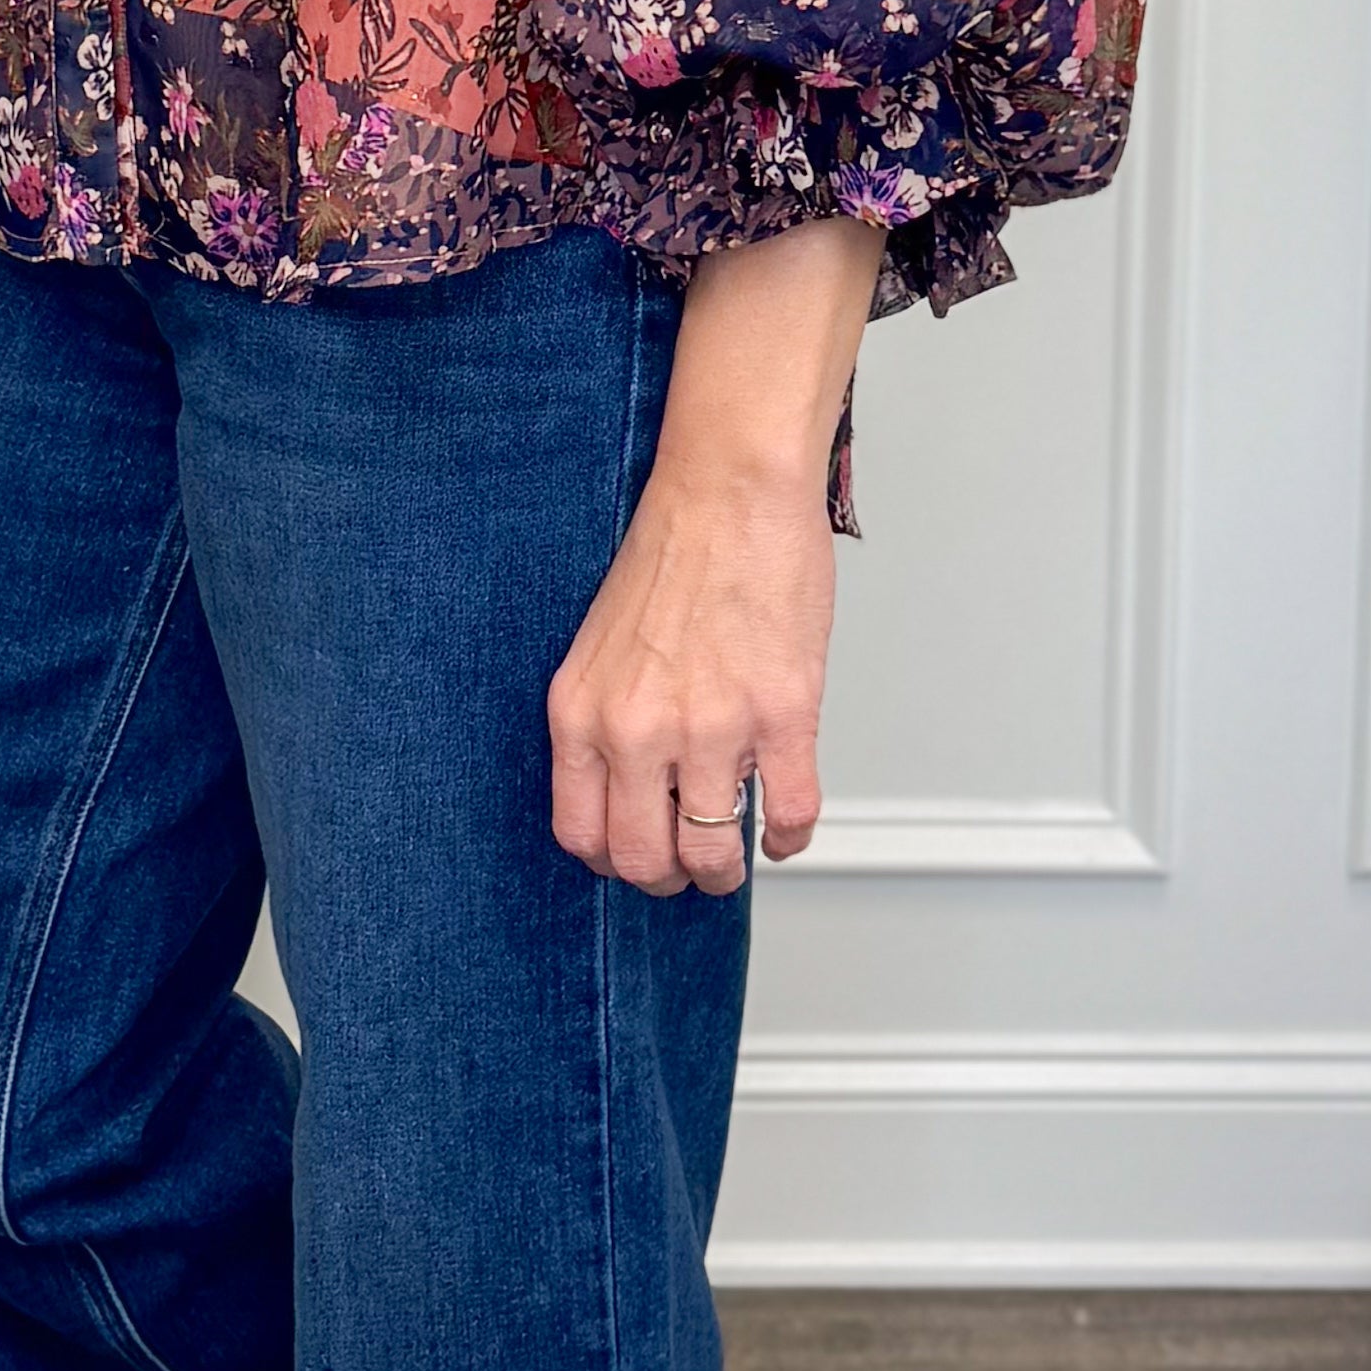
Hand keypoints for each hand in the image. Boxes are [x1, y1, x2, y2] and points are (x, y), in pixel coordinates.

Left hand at [547, 217, 884, 895]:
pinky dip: (789, 835)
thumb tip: (632, 787)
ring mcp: (712, 727)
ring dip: (727, 869)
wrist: (730, 491)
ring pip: (712, 852)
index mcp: (583, 712)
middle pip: (642, 861)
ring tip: (737, 855)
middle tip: (691, 867)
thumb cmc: (673, 552)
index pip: (581, 833)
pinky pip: (788, 813)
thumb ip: (607, 721)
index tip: (637, 856)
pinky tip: (784, 825)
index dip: (613, 860)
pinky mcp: (780, 714)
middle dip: (670, 879)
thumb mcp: (601, 648)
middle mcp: (638, 729)